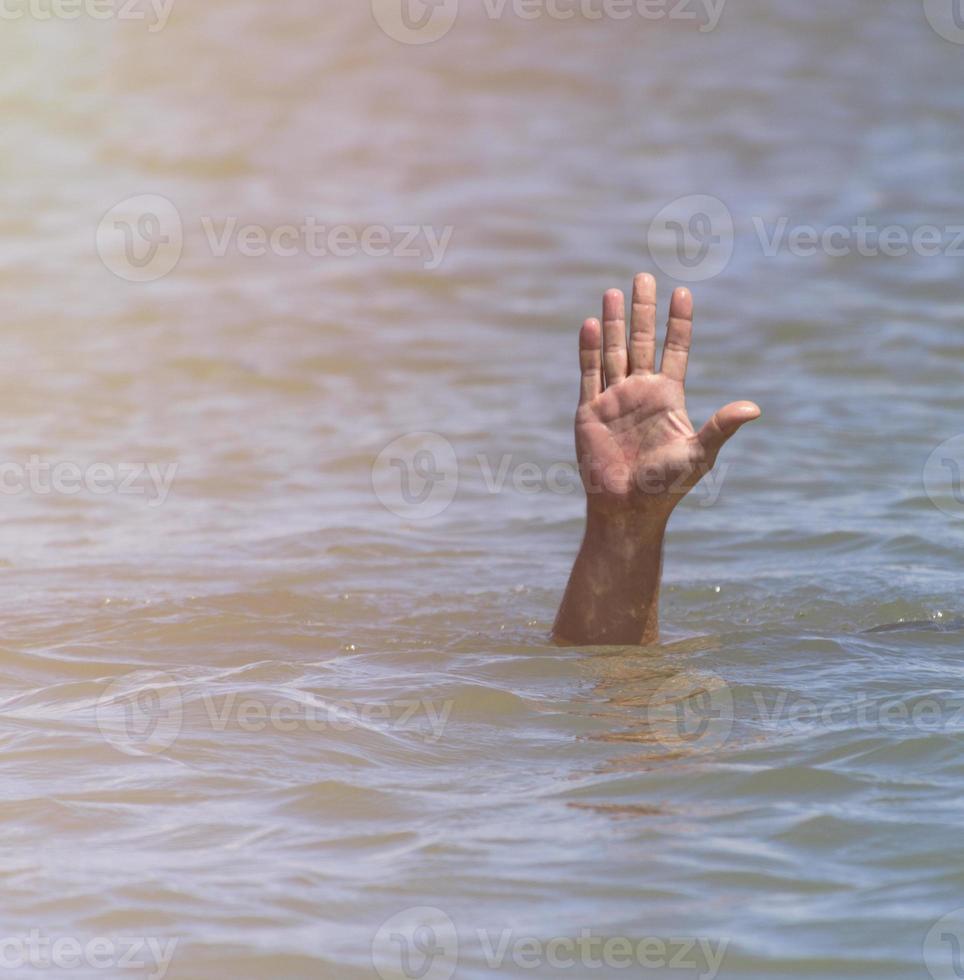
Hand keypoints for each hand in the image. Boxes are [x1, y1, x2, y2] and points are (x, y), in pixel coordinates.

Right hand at [576, 274, 759, 516]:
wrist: (627, 508)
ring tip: (614, 291)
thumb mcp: (699, 453)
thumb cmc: (666, 486)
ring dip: (613, 322)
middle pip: (640, 341)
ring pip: (612, 351)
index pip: (676, 349)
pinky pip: (589, 373)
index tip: (683, 291)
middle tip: (643, 277)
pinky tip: (591, 324)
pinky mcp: (589, 411)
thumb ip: (721, 426)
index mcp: (668, 397)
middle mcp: (640, 392)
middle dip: (642, 310)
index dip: (679, 322)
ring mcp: (613, 399)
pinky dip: (589, 349)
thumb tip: (754, 408)